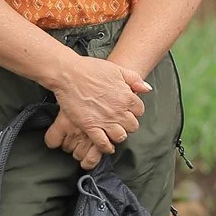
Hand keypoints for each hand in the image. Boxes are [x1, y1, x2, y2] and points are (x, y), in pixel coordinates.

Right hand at [45, 53, 147, 170]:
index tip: (127, 109)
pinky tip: (106, 145)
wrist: (68, 74)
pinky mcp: (90, 127)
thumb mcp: (117, 69)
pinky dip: (106, 147)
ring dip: (118, 135)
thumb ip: (135, 79)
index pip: (140, 111)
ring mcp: (104, 120)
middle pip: (133, 126)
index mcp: (127, 96)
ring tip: (113, 132)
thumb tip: (147, 89)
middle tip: (120, 121)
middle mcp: (118, 110)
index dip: (133, 110)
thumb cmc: (91, 69)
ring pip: (120, 136)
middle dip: (127, 124)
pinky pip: (103, 144)